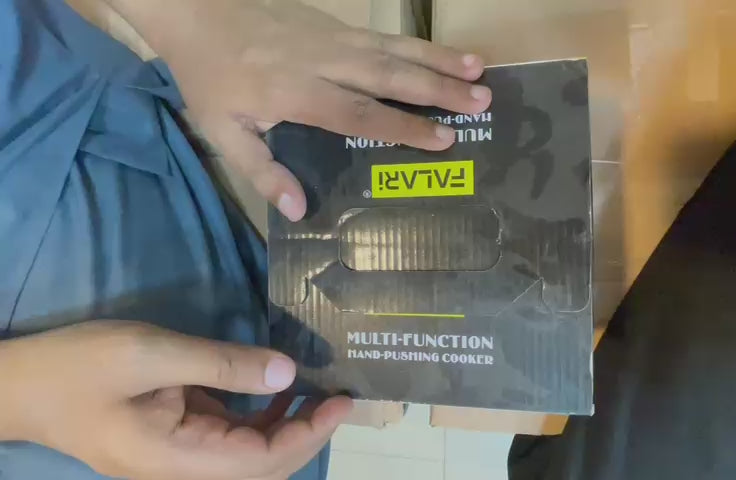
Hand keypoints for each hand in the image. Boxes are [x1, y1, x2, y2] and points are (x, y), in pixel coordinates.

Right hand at [0, 321, 351, 479]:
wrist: (22, 385)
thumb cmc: (78, 368)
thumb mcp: (151, 353)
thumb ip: (221, 364)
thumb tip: (287, 370)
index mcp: (177, 460)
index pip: (262, 462)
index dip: (307, 433)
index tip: (340, 399)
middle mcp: (183, 470)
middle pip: (262, 467)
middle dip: (306, 434)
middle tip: (338, 393)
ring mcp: (179, 457)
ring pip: (249, 454)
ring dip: (285, 425)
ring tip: (316, 387)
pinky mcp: (176, 437)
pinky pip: (229, 435)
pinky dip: (258, 415)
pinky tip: (275, 387)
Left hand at [107, 0, 491, 220]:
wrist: (197, 12)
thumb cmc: (210, 80)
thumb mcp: (223, 134)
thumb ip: (263, 172)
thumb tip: (301, 210)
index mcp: (294, 93)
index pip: (358, 114)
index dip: (402, 128)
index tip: (442, 140)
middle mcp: (321, 61)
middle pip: (387, 76)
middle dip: (437, 90)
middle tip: (481, 103)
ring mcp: (331, 38)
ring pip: (393, 50)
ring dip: (438, 60)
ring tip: (480, 71)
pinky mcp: (335, 25)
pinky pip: (384, 36)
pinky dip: (419, 44)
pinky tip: (446, 52)